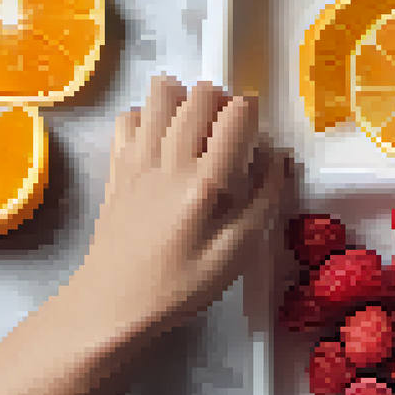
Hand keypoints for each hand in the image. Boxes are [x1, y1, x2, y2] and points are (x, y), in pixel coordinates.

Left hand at [75, 75, 289, 331]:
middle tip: (229, 133)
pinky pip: (131, 115)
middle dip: (223, 101)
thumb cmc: (180, 284)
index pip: (237, 114)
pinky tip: (161, 141)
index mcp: (207, 183)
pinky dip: (149, 116)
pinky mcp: (117, 164)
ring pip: (162, 92)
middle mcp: (170, 160)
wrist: (115, 302)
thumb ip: (264, 200)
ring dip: (186, 99)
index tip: (256, 137)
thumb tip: (279, 160)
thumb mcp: (237, 252)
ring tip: (195, 128)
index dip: (254, 116)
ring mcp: (138, 157)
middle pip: (201, 93)